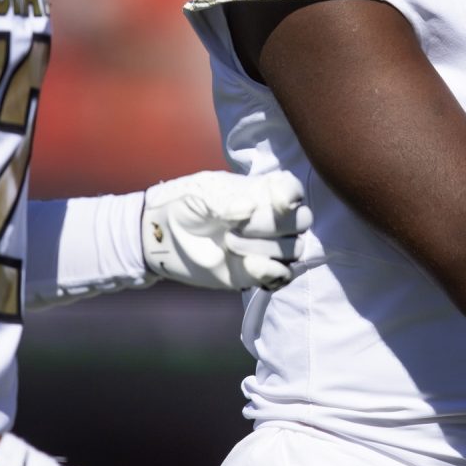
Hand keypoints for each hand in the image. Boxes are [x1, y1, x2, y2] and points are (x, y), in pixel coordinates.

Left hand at [142, 169, 313, 290]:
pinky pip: (284, 276)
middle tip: (236, 227)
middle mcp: (272, 217)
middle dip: (272, 226)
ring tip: (229, 243)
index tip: (277, 202)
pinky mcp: (259, 273)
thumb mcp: (203, 194)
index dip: (291, 196)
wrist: (163, 236)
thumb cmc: (185, 204)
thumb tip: (250, 209)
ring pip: (294, 250)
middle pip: (302, 221)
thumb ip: (229, 200)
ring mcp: (268, 246)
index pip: (293, 190)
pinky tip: (247, 265)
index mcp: (263, 190)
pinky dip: (270, 272)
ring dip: (263, 248)